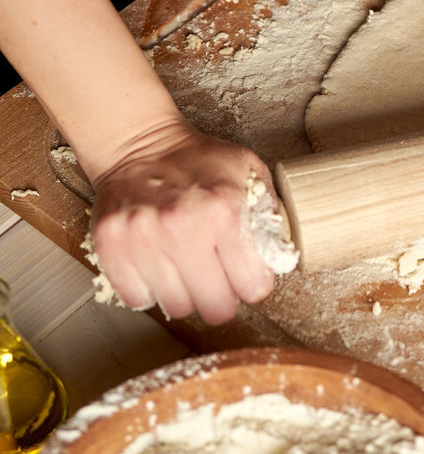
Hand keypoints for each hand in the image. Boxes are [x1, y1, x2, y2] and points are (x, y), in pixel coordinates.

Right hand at [89, 117, 282, 323]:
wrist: (140, 144)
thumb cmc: (198, 161)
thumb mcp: (249, 172)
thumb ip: (271, 214)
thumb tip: (282, 257)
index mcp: (224, 210)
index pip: (254, 288)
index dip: (252, 282)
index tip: (245, 272)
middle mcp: (183, 228)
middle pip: (217, 309)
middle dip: (221, 295)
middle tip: (215, 275)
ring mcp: (143, 240)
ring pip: (178, 308)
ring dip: (185, 292)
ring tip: (184, 262)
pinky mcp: (111, 248)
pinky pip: (139, 299)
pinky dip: (149, 288)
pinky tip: (156, 262)